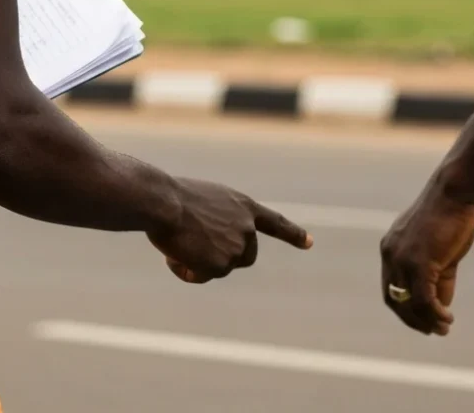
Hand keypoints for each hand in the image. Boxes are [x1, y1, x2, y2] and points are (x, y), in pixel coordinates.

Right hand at [146, 178, 312, 283]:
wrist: (164, 203)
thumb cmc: (172, 197)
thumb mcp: (204, 201)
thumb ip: (217, 220)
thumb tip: (205, 245)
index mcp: (242, 205)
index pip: (275, 222)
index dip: (293, 234)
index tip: (309, 243)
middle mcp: (247, 227)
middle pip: (244, 257)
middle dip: (223, 259)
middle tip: (194, 250)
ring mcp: (237, 247)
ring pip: (219, 267)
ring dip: (197, 263)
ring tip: (177, 244)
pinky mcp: (222, 265)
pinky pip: (202, 276)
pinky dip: (186, 271)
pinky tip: (174, 254)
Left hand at [380, 187, 473, 335]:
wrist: (452, 193)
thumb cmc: (449, 217)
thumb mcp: (440, 252)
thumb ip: (438, 278)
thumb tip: (440, 307)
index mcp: (390, 250)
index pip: (390, 288)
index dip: (403, 308)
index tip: (421, 319)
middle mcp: (390, 256)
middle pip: (394, 299)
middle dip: (412, 319)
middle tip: (432, 331)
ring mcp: (402, 260)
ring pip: (409, 302)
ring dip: (426, 320)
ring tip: (443, 328)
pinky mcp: (419, 263)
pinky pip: (423, 298)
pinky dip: (435, 312)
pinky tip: (447, 318)